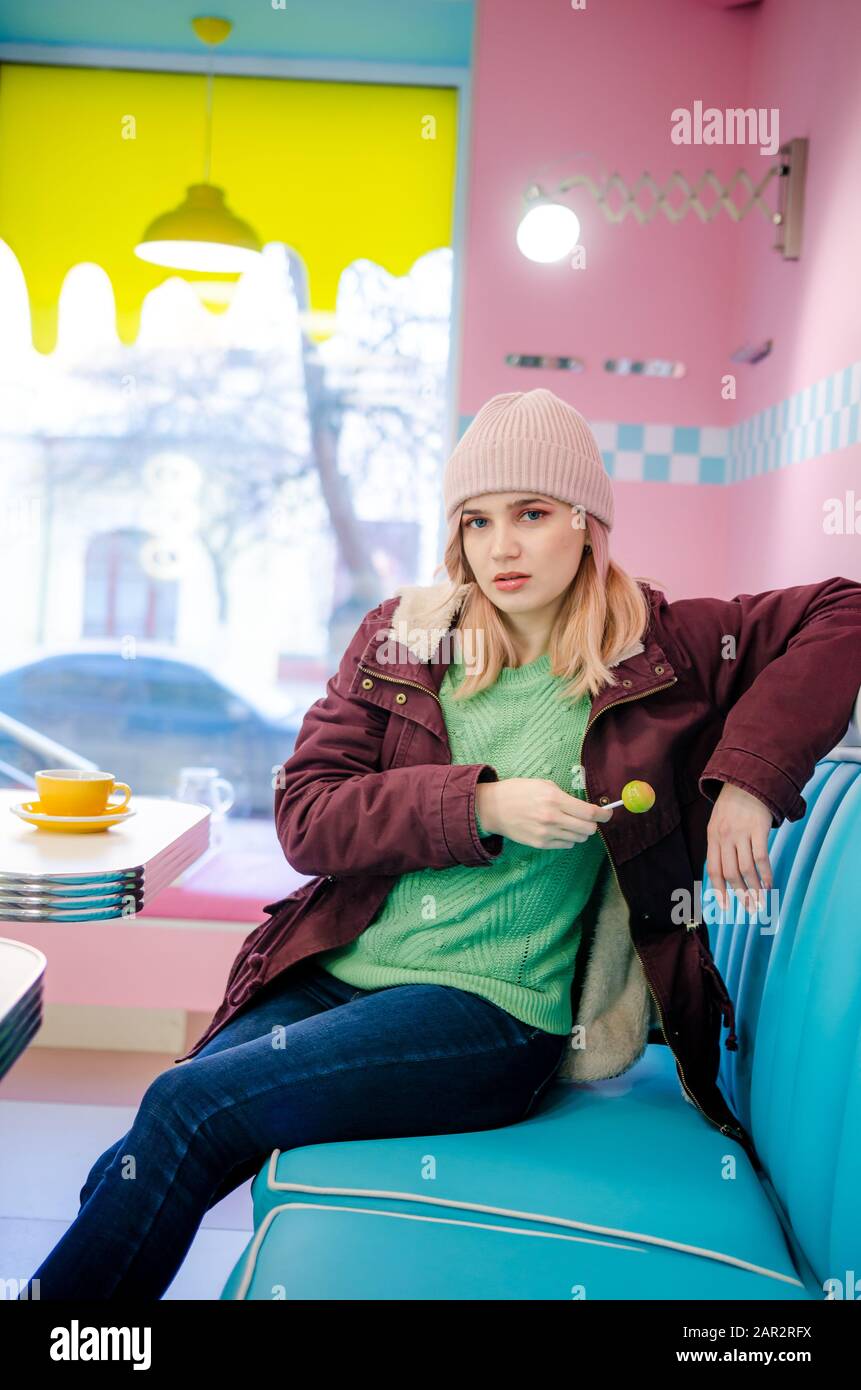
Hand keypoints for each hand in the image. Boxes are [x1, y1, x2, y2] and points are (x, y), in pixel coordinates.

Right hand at [476, 777, 612, 849]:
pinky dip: (568, 838)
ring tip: (571, 823)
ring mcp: (546, 833)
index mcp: (554, 799)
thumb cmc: (518, 791)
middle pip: (588, 829)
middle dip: (593, 824)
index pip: (589, 813)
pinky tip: (559, 830)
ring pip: (578, 838)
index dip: (604, 815)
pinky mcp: (540, 844)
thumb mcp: (543, 784)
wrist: (493, 808)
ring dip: (580, 831)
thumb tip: (585, 807)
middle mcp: (552, 818)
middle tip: (590, 819)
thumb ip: (565, 796)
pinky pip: (566, 845)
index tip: (608, 814)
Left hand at [706, 782, 773, 911]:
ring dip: (754, 889)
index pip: (713, 870)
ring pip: (746, 869)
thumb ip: (719, 845)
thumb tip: (723, 874)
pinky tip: (769, 884)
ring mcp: (741, 833)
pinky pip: (761, 857)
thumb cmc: (733, 805)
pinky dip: (766, 874)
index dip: (718, 890)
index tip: (724, 907)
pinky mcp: (758, 829)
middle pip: (730, 873)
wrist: (747, 780)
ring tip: (760, 901)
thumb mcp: (718, 822)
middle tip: (749, 908)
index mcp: (712, 836)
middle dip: (740, 894)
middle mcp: (725, 836)